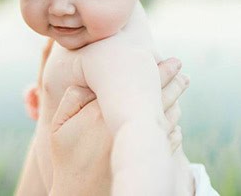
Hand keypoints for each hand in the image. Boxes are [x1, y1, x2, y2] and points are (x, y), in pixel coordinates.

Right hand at [48, 57, 187, 194]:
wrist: (82, 195)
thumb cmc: (67, 159)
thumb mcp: (59, 126)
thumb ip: (71, 98)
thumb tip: (88, 80)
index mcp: (103, 112)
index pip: (133, 83)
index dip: (151, 68)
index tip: (160, 57)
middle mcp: (127, 125)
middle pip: (157, 96)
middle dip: (171, 79)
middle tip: (179, 67)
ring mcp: (143, 144)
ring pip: (169, 115)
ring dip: (176, 98)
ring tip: (181, 85)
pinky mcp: (152, 160)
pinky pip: (172, 138)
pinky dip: (176, 124)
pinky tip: (175, 117)